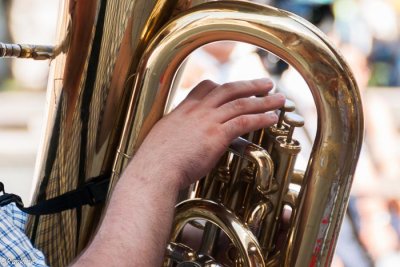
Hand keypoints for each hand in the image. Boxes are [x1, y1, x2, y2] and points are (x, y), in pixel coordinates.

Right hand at [130, 78, 284, 188]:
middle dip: (249, 85)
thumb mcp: (161, 140)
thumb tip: (178, 144)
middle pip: (228, 89)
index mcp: (182, 110)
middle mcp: (197, 111)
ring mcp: (207, 121)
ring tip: (278, 98)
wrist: (155, 170)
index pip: (204, 88)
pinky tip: (272, 118)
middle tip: (266, 83)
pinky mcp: (217, 135)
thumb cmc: (155, 162)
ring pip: (240, 103)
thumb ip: (174, 136)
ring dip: (263, 100)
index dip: (221, 85)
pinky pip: (244, 121)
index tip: (231, 85)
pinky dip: (261, 118)